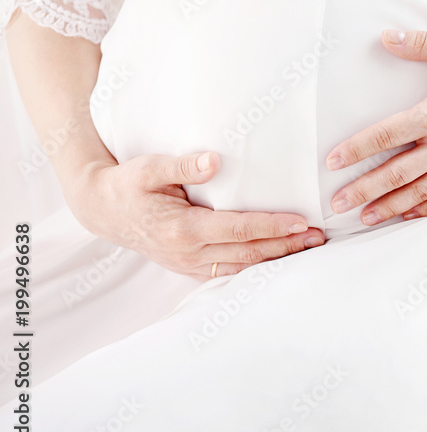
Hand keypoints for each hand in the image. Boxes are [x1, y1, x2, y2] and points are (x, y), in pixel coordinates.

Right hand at [67, 152, 326, 278]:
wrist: (102, 210)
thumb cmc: (129, 184)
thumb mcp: (150, 168)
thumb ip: (183, 165)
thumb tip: (215, 162)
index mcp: (183, 229)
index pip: (238, 228)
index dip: (271, 226)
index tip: (301, 221)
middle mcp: (189, 252)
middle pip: (248, 252)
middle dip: (286, 245)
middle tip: (319, 236)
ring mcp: (189, 264)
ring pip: (243, 265)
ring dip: (277, 257)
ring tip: (309, 246)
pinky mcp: (190, 267)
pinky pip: (230, 270)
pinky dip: (257, 264)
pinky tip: (280, 257)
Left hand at [325, 29, 426, 223]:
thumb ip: (422, 43)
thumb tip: (385, 37)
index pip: (386, 135)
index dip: (356, 149)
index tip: (332, 162)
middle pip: (396, 172)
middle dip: (363, 189)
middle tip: (337, 204)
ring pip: (421, 192)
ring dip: (390, 206)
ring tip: (366, 217)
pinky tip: (408, 215)